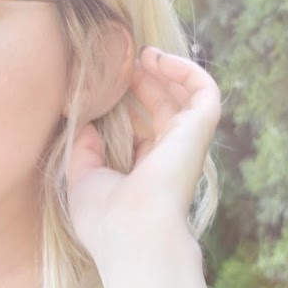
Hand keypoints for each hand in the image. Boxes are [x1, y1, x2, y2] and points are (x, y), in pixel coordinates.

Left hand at [63, 47, 221, 261]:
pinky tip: (157, 59)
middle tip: (124, 61)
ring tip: (142, 54)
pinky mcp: (199, 131)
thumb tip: (84, 123)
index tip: (107, 84)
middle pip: (166, 107)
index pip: (145, 130)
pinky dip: (186, 70)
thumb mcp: (83, 180)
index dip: (130, 104)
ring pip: (188, 96)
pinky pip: (205, 91)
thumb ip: (83, 150)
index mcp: (146, 171)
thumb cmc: (105, 219)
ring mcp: (187, 143)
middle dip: (147, 81)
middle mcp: (170, 156)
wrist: (133, 233)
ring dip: (167, 70)